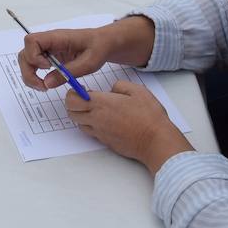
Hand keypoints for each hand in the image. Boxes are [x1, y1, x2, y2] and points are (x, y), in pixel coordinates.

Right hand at [17, 27, 114, 90]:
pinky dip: (35, 75)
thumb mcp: (89, 63)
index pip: (32, 40)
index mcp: (57, 37)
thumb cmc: (98, 48)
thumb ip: (69, 72)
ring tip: (43, 87)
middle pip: (25, 52)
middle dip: (28, 71)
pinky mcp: (49, 56)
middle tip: (42, 86)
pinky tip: (46, 83)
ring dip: (30, 75)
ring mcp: (48, 49)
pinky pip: (34, 64)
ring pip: (27, 59)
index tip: (48, 67)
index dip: (34, 56)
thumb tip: (47, 83)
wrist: (104, 43)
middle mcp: (48, 42)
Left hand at [65, 81, 192, 171]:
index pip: (71, 100)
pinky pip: (92, 132)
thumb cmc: (149, 116)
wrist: (156, 142)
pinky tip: (107, 120)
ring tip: (98, 109)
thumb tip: (111, 90)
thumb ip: (119, 85)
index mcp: (101, 104)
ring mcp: (100, 133)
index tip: (82, 89)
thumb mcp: (137, 90)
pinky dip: (93, 125)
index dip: (73, 93)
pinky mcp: (105, 142)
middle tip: (87, 98)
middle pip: (71, 113)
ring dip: (83, 115)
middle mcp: (96, 119)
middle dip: (75, 104)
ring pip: (80, 124)